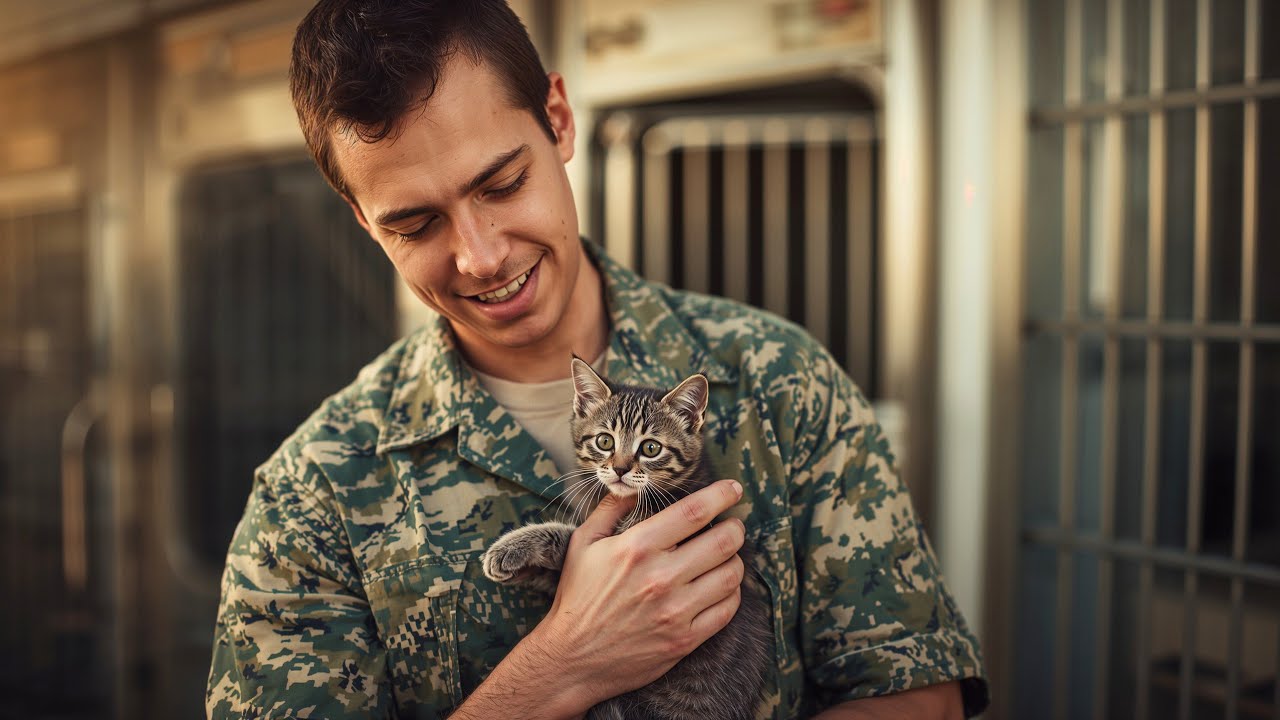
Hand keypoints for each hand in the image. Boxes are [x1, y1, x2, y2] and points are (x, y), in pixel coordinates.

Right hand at [529, 478, 746, 710]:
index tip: (734, 488)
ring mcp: (675, 611)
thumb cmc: (576, 597)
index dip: (722, 495)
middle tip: (733, 525)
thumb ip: (610, 509)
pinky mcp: (684, 640)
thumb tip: (635, 486)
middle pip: (723, 542)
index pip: (694, 512)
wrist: (571, 658)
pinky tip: (722, 586)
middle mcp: (660, 577)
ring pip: (731, 575)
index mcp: (637, 547)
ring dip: (735, 560)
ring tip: (727, 556)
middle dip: (735, 528)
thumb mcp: (583, 543)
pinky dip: (731, 593)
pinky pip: (726, 610)